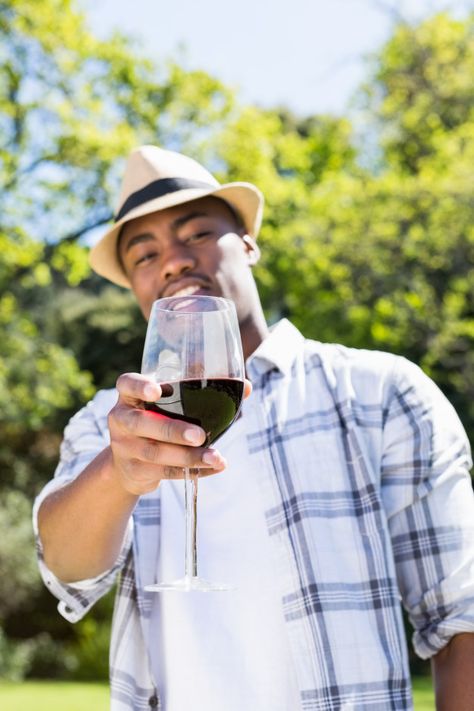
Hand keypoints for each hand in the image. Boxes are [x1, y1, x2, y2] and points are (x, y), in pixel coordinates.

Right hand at [108, 373, 250, 495]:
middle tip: (198, 435)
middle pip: (142, 423)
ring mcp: (125, 448)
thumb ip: (200, 392)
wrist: (127, 464)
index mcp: (129, 397)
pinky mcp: (135, 471)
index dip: (139, 386)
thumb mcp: (169, 404)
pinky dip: (192, 471)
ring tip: (215, 457)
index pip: (127, 384)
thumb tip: (245, 386)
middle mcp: (122, 420)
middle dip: (172, 430)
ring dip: (188, 456)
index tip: (157, 390)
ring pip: (156, 453)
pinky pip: (165, 472)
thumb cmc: (157, 420)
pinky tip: (214, 467)